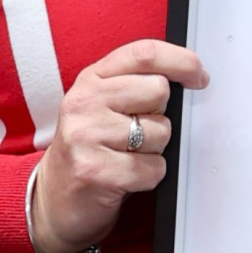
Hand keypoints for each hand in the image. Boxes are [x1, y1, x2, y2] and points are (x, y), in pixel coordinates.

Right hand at [30, 41, 206, 252]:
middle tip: (138, 133)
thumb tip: (190, 76)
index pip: (144, 53)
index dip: (181, 61)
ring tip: (127, 156)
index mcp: (91, 79)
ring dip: (154, 150)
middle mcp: (84, 102)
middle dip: (161, 115)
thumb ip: (136, 83)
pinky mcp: (94, 171)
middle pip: (158, 91)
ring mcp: (86, 136)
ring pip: (160, 131)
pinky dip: (149, 176)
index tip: (198, 76)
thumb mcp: (104, 104)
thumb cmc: (89, 149)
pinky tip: (126, 177)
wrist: (53, 199)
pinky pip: (152, 168)